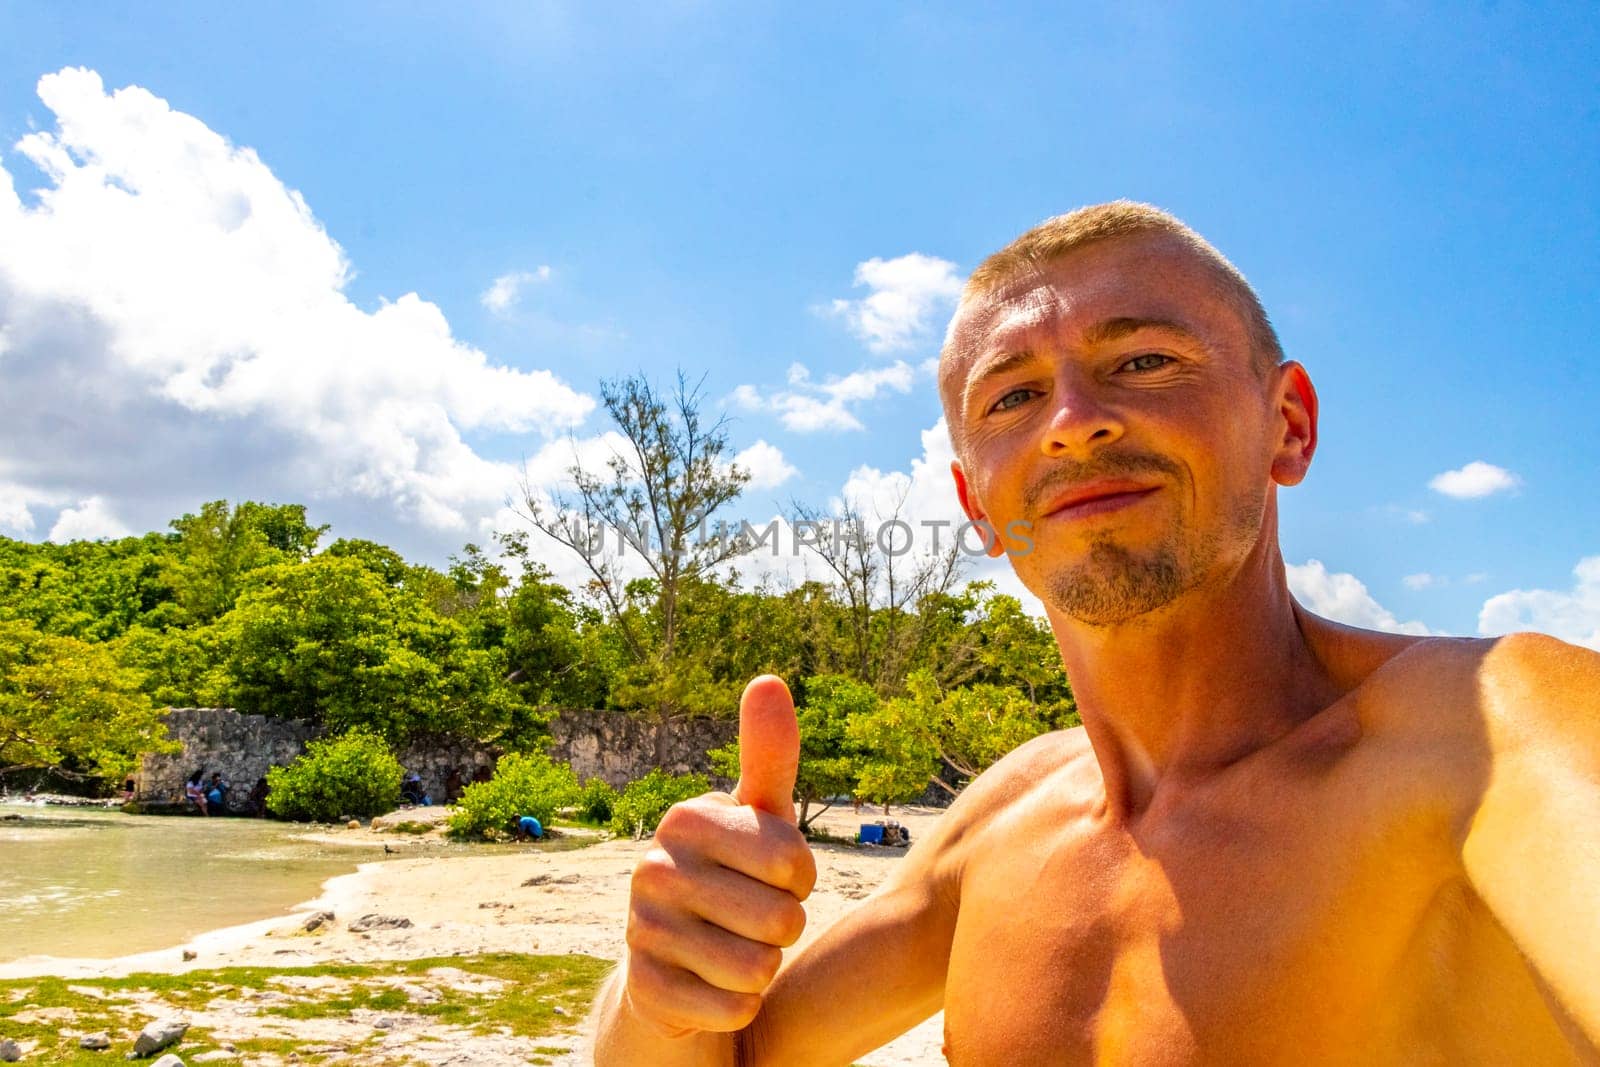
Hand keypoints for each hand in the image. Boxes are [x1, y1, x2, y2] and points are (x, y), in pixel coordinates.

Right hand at [622, 674, 817, 1034]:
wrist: (675, 960)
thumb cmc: (735, 872)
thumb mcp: (756, 815)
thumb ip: (767, 754)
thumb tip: (768, 680)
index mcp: (685, 819)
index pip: (793, 861)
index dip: (801, 879)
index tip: (776, 875)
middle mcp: (652, 868)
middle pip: (780, 919)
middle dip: (784, 927)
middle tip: (755, 917)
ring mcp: (642, 931)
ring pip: (758, 968)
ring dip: (763, 967)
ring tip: (737, 947)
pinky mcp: (645, 990)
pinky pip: (733, 1008)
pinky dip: (740, 1005)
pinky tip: (715, 984)